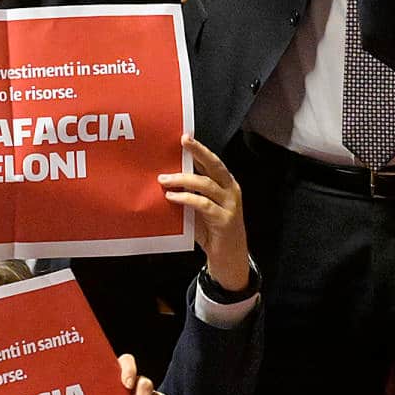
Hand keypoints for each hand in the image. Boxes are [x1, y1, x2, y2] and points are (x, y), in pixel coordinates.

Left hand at [163, 136, 251, 291]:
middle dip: (199, 152)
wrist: (229, 257)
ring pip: (206, 184)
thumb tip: (164, 181)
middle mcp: (231, 190)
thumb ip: (190, 195)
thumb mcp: (200, 210)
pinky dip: (186, 199)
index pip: (212, 162)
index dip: (199, 149)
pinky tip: (172, 197)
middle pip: (215, 165)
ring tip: (164, 179)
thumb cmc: (212, 231)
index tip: (184, 136)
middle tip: (183, 141)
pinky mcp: (224, 219)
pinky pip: (203, 204)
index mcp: (226, 185)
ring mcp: (230, 204)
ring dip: (183, 179)